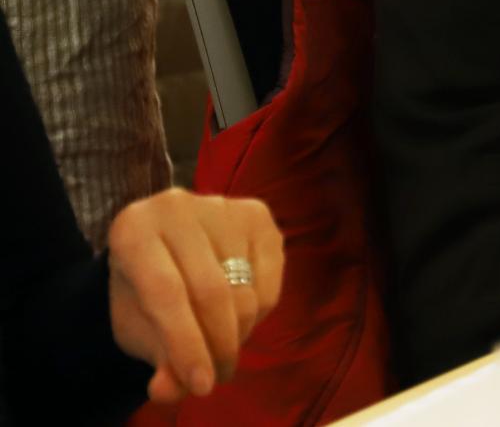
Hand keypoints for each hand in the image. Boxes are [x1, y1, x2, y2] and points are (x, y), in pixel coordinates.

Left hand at [105, 188, 283, 403]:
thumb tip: (168, 391)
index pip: (166, 293)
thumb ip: (156, 359)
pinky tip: (241, 317)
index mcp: (132, 230)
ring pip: (244, 288)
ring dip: (240, 332)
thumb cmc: (144, 294)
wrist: (164, 252)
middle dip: (219, 345)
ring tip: (224, 347)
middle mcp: (176, 206)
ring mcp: (221, 204)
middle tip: (218, 376)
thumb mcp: (137, 328)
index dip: (186, 345)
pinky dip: (260, 312)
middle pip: (210, 290)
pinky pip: (270, 278)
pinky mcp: (257, 213)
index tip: (201, 387)